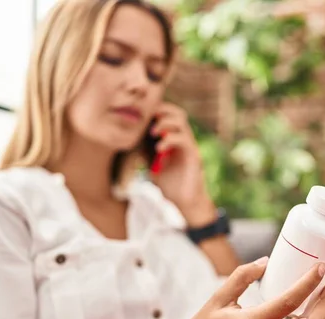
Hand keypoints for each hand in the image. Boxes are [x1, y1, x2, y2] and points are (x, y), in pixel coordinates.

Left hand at [149, 103, 214, 225]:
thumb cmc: (170, 185)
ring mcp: (191, 146)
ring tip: (152, 133)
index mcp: (176, 139)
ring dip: (164, 123)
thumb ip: (145, 152)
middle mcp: (185, 139)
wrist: (184, 203)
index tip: (141, 116)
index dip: (157, 111)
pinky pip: (184, 140)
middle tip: (147, 121)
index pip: (170, 114)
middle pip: (178, 112)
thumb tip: (130, 140)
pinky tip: (159, 148)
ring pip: (182, 122)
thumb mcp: (152, 165)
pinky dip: (170, 140)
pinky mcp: (194, 156)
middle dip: (162, 111)